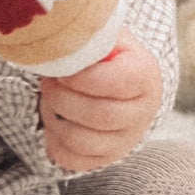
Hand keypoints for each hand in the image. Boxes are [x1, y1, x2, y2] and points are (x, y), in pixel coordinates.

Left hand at [38, 30, 162, 171]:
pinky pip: (74, 160)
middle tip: (48, 83)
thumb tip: (61, 36)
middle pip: (99, 115)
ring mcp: (126, 140)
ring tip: (48, 100)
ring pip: (84, 142)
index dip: (82, 78)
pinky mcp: (107, 158)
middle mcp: (143, 112)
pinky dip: (55, 142)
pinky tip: (54, 120)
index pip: (117, 82)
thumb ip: (90, 34)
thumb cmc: (108, 55)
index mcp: (146, 76)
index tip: (62, 70)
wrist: (122, 81)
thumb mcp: (106, 35)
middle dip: (62, 99)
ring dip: (55, 120)